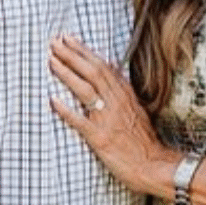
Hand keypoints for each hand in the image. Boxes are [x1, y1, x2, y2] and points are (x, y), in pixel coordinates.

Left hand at [47, 35, 173, 196]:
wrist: (154, 166)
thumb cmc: (144, 141)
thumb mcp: (136, 109)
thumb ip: (122, 91)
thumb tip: (111, 69)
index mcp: (124, 94)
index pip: (102, 66)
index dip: (83, 51)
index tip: (68, 38)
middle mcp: (116, 102)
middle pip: (92, 72)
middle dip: (72, 55)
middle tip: (54, 42)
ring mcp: (108, 119)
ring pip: (85, 90)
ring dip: (67, 73)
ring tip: (51, 61)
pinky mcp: (100, 138)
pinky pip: (80, 121)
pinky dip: (66, 110)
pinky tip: (52, 100)